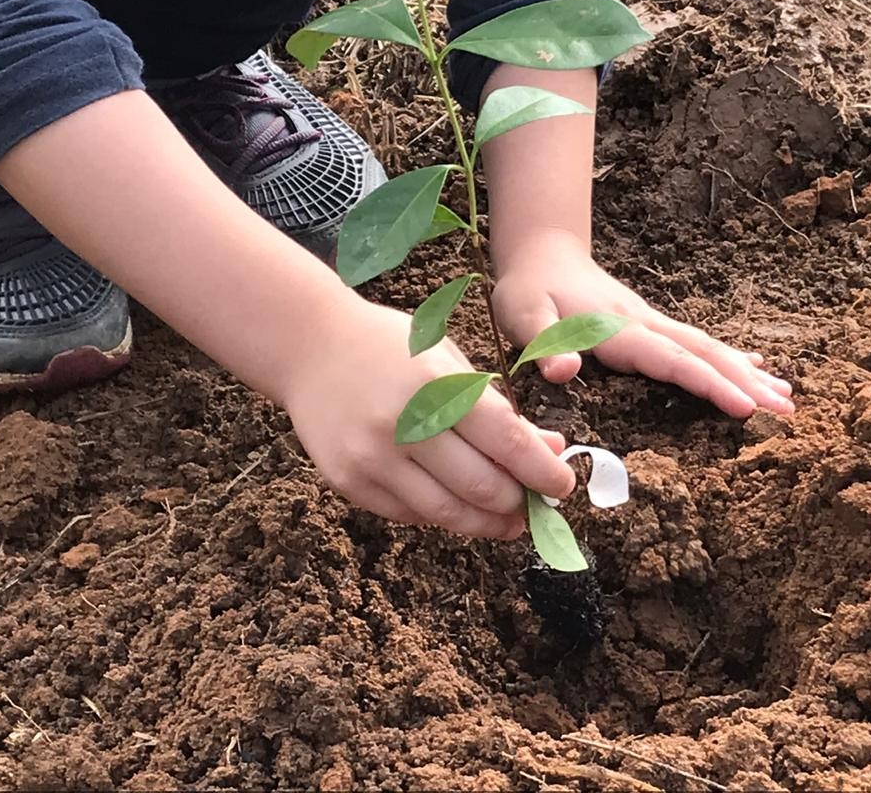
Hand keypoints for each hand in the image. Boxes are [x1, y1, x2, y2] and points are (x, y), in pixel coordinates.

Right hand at [279, 296, 575, 537]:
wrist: (308, 347)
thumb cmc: (389, 347)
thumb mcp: (449, 362)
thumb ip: (499, 409)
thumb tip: (549, 451)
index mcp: (438, 385)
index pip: (508, 443)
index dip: (543, 473)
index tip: (562, 487)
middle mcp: (405, 426)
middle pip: (482, 488)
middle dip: (519, 504)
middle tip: (534, 506)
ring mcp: (373, 458)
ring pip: (447, 513)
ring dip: (486, 523)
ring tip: (506, 521)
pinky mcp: (350, 481)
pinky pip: (410, 514)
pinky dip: (441, 516)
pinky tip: (456, 506)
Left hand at [492, 231, 794, 417]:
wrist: (542, 253)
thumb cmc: (528, 290)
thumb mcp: (523, 316)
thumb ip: (543, 345)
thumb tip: (565, 372)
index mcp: (617, 329)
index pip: (671, 359)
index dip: (709, 383)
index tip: (745, 405)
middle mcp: (644, 324)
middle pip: (703, 353)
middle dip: (746, 382)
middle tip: (787, 410)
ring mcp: (651, 322)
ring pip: (707, 348)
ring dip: (747, 373)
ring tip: (786, 398)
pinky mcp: (651, 325)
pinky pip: (697, 344)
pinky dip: (730, 359)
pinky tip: (757, 370)